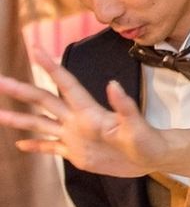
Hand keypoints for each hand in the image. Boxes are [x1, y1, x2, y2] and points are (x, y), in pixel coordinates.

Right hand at [0, 47, 166, 175]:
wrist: (152, 159)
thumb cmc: (148, 141)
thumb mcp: (137, 125)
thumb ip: (124, 106)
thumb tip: (113, 84)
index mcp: (90, 111)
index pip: (66, 84)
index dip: (51, 67)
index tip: (35, 48)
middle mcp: (77, 120)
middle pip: (44, 101)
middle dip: (21, 91)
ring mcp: (75, 136)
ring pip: (41, 124)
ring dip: (20, 120)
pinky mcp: (77, 153)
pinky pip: (51, 147)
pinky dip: (36, 146)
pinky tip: (20, 144)